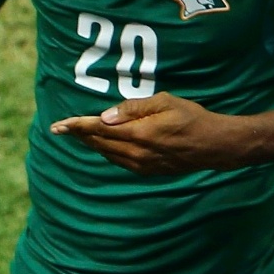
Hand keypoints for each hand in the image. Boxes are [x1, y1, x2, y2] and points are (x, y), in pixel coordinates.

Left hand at [51, 93, 254, 175]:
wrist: (214, 146)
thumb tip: (105, 116)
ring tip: (77, 134)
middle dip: (78, 135)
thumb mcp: (165, 102)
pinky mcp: (147, 171)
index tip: (58, 125)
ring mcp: (141, 165)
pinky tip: (102, 144)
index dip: (76, 126)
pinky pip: (118, 161)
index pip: (99, 129)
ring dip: (91, 144)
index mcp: (139, 134)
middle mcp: (136, 153)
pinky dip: (106, 151)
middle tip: (61, 128)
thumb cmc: (192, 118)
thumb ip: (133, 109)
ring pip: (106, 154)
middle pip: (98, 143)